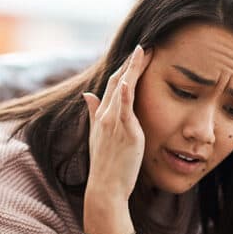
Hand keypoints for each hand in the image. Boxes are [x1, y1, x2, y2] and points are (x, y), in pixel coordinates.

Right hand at [82, 45, 152, 202]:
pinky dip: (124, 94)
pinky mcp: (125, 133)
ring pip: (122, 89)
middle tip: (145, 46)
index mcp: (102, 116)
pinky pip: (124, 109)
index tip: (137, 54)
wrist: (105, 187)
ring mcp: (115, 123)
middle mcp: (106, 116)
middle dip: (131, 62)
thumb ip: (93, 113)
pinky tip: (128, 79)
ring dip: (133, 68)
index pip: (113, 84)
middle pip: (117, 81)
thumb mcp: (97, 136)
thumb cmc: (105, 165)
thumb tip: (87, 95)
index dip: (124, 68)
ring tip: (145, 51)